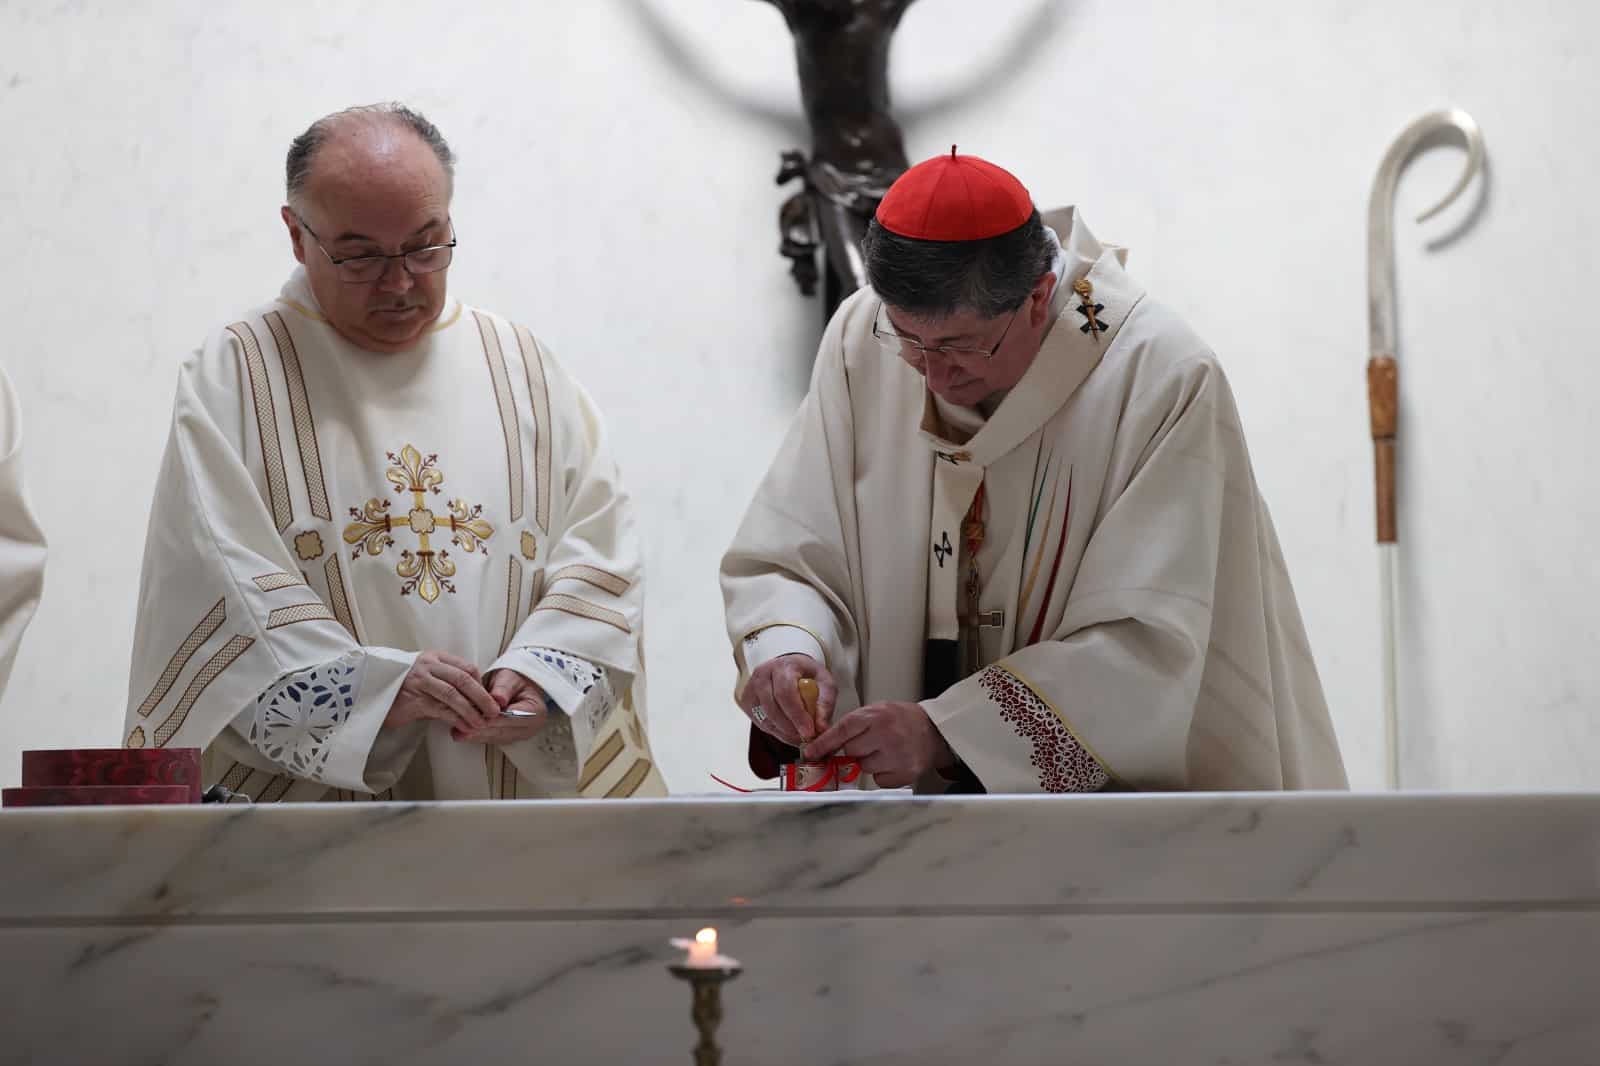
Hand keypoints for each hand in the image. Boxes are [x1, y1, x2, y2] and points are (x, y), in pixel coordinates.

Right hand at [384, 651, 498, 732]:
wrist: (367, 691)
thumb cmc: (400, 687)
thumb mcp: (425, 678)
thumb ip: (445, 684)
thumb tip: (471, 700)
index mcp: (434, 657)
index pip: (466, 667)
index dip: (481, 684)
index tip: (489, 699)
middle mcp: (428, 666)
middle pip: (464, 679)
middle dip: (482, 697)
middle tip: (494, 712)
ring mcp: (420, 681)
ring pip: (454, 695)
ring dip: (471, 711)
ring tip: (481, 723)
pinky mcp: (413, 699)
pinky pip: (441, 709)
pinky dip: (456, 719)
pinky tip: (464, 727)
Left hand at [448, 669, 550, 744]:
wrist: (516, 685)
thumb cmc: (514, 680)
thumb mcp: (509, 678)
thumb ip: (503, 688)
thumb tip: (498, 699)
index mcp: (535, 711)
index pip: (510, 718)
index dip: (491, 719)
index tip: (473, 717)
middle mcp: (530, 727)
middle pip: (502, 732)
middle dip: (479, 731)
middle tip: (460, 730)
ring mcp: (519, 735)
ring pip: (495, 738)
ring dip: (476, 736)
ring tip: (457, 733)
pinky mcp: (508, 737)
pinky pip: (492, 739)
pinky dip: (477, 736)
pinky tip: (463, 733)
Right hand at [739, 654, 836, 745]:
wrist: (787, 668)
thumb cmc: (807, 675)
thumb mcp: (824, 682)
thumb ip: (825, 703)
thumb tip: (822, 728)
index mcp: (783, 666)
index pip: (786, 692)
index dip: (797, 715)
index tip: (809, 732)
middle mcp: (763, 674)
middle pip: (772, 707)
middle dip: (790, 728)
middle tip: (806, 739)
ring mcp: (751, 688)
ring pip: (764, 718)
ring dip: (784, 733)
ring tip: (800, 738)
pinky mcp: (746, 701)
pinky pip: (760, 723)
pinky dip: (776, 732)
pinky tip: (789, 733)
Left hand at [803, 701, 954, 788]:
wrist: (934, 730)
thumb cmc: (902, 720)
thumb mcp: (877, 711)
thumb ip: (854, 725)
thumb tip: (824, 745)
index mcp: (877, 716)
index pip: (842, 731)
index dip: (823, 744)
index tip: (810, 753)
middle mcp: (886, 735)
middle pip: (851, 751)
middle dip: (854, 749)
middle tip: (868, 743)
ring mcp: (896, 756)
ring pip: (864, 767)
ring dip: (869, 762)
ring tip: (885, 750)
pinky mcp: (905, 773)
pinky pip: (879, 780)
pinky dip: (882, 773)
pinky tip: (893, 761)